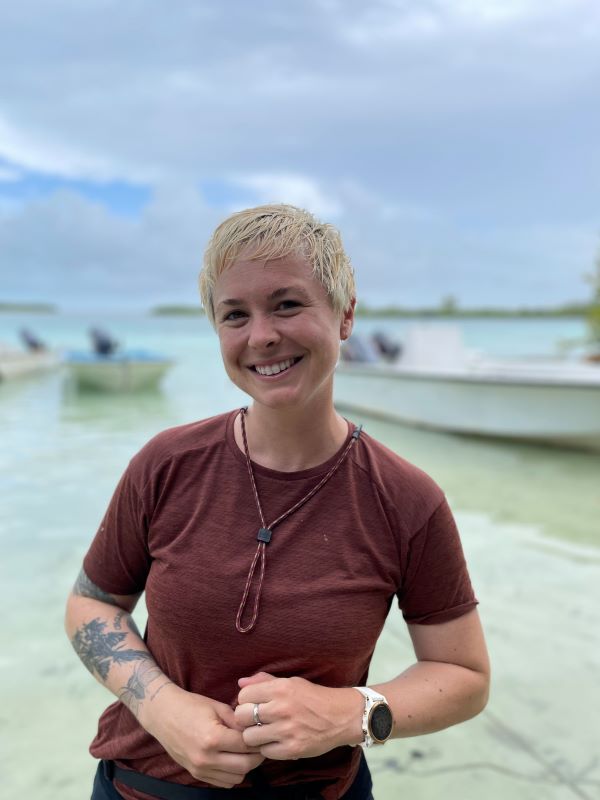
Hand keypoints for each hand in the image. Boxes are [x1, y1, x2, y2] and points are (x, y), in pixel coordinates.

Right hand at [142, 684, 264, 787]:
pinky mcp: (196, 775)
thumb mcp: (217, 707)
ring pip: (236, 778)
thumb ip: (237, 721)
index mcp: (213, 738)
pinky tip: (232, 758)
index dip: (258, 739)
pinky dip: (232, 773)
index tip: (264, 733)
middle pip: (244, 766)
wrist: (162, 714)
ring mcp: (200, 769)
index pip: (246, 745)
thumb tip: (256, 730)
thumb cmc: (190, 705)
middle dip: (256, 756)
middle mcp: (206, 758)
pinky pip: (223, 782)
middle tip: (260, 744)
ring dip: (245, 766)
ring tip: (245, 751)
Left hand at [235, 672, 363, 759]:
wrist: (341, 716)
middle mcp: (281, 708)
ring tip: (264, 732)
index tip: (253, 704)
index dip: (245, 701)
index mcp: (280, 688)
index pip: (243, 695)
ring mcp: (286, 730)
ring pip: (249, 737)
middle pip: (242, 716)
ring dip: (254, 736)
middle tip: (255, 720)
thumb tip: (240, 683)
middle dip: (245, 719)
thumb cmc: (314, 697)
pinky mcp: (292, 749)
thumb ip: (265, 682)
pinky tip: (276, 741)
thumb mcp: (291, 683)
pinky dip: (268, 748)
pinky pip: (264, 752)